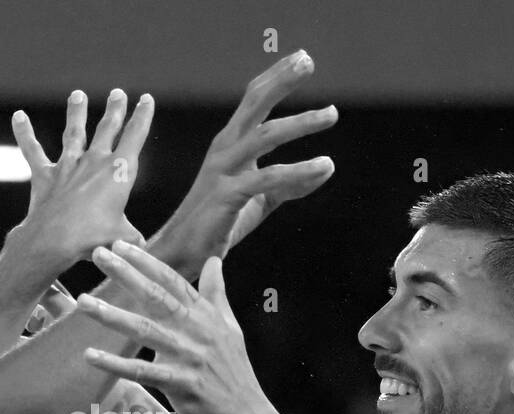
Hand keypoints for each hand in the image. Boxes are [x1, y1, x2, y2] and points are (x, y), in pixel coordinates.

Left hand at [10, 89, 151, 268]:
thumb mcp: (122, 238)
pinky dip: (25, 133)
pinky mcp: (45, 175)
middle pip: (107, 128)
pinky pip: (33, 151)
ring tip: (78, 95)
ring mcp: (68, 166)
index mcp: (119, 172)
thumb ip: (133, 238)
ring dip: (76, 112)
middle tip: (118, 94)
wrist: (56, 240)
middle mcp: (94, 162)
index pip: (135, 136)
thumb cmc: (93, 240)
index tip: (146, 99)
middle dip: (114, 110)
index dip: (143, 116)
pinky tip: (18, 116)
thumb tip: (140, 248)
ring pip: (74, 132)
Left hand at [78, 241, 273, 413]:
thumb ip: (217, 294)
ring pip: (144, 330)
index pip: (173, 281)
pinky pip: (142, 371)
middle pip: (157, 296)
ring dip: (111, 315)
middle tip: (98, 255)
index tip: (121, 245)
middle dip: (126, 274)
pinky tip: (90, 356)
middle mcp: (197, 331)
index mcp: (206, 316)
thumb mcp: (230, 329)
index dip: (146, 262)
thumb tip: (213, 261)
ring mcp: (189, 357)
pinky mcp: (181, 384)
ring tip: (83, 302)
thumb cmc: (234, 374)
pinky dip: (115, 364)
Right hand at [155, 51, 335, 276]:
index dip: (277, 78)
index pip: (253, 101)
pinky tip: (324, 166)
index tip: (302, 58)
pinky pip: (269, 178)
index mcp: (229, 145)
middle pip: (254, 104)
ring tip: (331, 113)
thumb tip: (327, 167)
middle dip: (282, 80)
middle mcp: (224, 150)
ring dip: (300, 122)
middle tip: (308, 60)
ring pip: (266, 136)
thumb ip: (291, 183)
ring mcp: (224, 171)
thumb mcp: (261, 199)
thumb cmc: (217, 224)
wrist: (181, 254)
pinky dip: (300, 171)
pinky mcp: (228, 196)